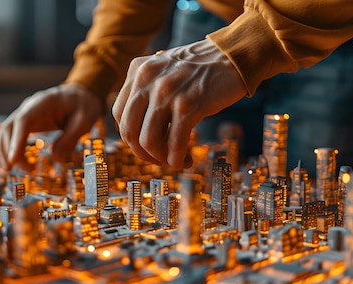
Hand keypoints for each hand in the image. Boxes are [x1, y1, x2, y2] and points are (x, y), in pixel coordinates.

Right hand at [0, 83, 102, 170]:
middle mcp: (29, 107)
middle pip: (9, 128)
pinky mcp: (26, 122)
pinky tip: (14, 163)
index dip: (16, 141)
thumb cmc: (83, 106)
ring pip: (6, 132)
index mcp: (43, 103)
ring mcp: (25, 114)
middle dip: (8, 151)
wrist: (80, 95)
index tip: (13, 160)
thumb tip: (56, 158)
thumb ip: (70, 139)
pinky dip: (9, 149)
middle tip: (19, 170)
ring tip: (17, 170)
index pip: (23, 121)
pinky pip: (11, 135)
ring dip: (6, 152)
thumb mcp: (84, 122)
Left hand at [112, 39, 246, 169]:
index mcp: (138, 70)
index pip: (119, 114)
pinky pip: (174, 144)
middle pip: (129, 130)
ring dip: (160, 158)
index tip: (145, 145)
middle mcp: (148, 79)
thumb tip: (137, 134)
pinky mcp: (188, 105)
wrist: (233, 55)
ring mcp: (167, 92)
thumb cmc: (201, 68)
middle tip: (158, 159)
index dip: (130, 137)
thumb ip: (146, 91)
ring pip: (148, 141)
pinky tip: (186, 160)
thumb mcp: (163, 70)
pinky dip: (178, 159)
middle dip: (142, 153)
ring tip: (175, 160)